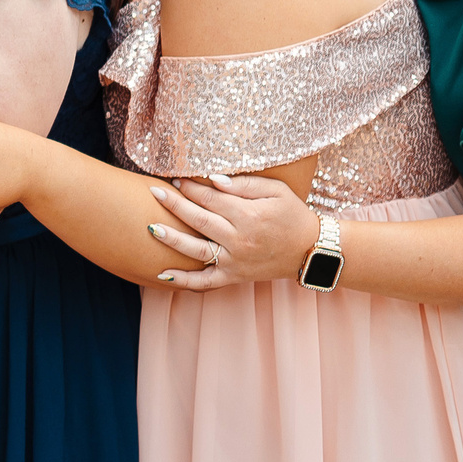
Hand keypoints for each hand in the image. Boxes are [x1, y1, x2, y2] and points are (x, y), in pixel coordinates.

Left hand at [145, 173, 319, 288]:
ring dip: (172, 239)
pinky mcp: (234, 277)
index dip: (191, 188)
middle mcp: (239, 239)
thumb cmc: (293, 215)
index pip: (211, 199)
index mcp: (249, 216)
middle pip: (199, 220)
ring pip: (196, 250)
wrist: (312, 251)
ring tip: (150, 228)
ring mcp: (235, 261)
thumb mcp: (276, 191)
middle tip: (154, 192)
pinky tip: (163, 275)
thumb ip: (245, 184)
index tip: (176, 180)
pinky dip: (184, 280)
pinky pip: (205, 281)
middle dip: (174, 205)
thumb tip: (213, 179)